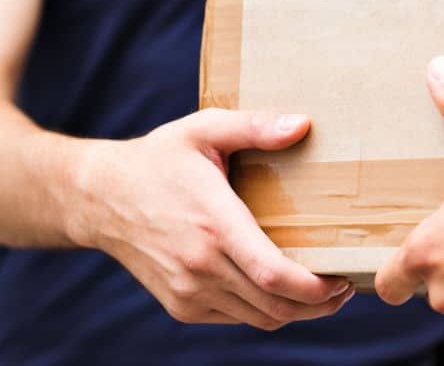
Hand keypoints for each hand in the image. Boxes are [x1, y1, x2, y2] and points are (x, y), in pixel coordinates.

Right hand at [71, 108, 353, 328]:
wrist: (99, 198)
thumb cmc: (159, 159)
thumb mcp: (203, 130)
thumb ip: (254, 127)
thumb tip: (303, 125)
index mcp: (213, 224)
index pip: (274, 274)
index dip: (316, 289)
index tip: (343, 279)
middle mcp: (200, 265)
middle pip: (275, 306)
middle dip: (319, 305)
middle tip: (344, 286)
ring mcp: (188, 291)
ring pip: (259, 318)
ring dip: (295, 312)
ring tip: (321, 291)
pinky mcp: (180, 305)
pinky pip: (236, 317)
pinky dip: (263, 310)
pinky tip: (278, 288)